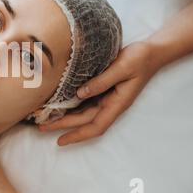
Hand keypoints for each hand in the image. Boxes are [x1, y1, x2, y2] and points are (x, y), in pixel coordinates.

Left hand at [39, 41, 160, 145]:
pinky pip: (84, 102)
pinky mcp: (103, 89)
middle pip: (84, 121)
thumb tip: (80, 94)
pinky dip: (71, 106)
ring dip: (64, 117)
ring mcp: (106, 98)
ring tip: (44, 119)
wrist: (152, 51)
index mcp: (117, 103)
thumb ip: (102, 81)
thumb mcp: (122, 67)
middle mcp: (110, 104)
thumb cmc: (140, 59)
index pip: (95, 126)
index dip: (77, 135)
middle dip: (63, 126)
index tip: (60, 141)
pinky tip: (58, 105)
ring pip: (82, 113)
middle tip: (40, 127)